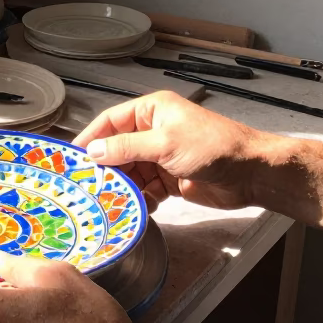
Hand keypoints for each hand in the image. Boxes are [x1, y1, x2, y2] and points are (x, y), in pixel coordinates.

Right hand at [73, 91, 269, 212]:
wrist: (251, 174)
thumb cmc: (211, 147)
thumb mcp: (165, 144)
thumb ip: (127, 148)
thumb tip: (92, 152)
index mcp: (152, 112)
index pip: (111, 122)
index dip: (90, 138)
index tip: (70, 158)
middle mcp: (153, 131)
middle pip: (117, 150)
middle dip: (104, 168)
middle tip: (84, 187)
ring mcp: (161, 156)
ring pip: (130, 172)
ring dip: (120, 187)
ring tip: (105, 203)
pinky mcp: (170, 179)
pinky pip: (146, 189)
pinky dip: (139, 199)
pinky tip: (131, 210)